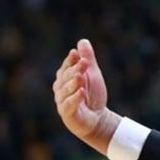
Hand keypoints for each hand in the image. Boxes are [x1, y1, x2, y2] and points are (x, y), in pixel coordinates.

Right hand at [53, 39, 119, 154]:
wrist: (98, 119)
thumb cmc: (93, 96)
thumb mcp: (93, 75)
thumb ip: (88, 59)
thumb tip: (82, 41)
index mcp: (65, 79)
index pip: (66, 67)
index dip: (70, 61)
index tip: (76, 54)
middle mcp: (61, 89)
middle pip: (65, 78)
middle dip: (74, 70)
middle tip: (84, 63)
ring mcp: (62, 102)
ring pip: (65, 91)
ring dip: (73, 83)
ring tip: (81, 77)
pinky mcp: (67, 114)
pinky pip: (68, 105)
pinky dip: (75, 99)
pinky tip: (81, 92)